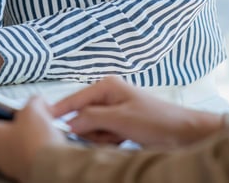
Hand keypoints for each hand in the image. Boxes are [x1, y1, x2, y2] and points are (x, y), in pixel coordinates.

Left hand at [0, 89, 66, 181]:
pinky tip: (40, 129)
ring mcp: (5, 158)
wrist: (56, 169)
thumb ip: (30, 101)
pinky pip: (18, 144)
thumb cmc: (38, 145)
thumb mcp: (33, 110)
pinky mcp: (19, 164)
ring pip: (4, 133)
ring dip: (12, 122)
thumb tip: (35, 102)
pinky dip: (25, 134)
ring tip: (32, 113)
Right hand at [52, 76, 222, 147]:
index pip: (74, 99)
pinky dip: (109, 142)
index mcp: (107, 86)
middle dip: (89, 130)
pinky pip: (103, 135)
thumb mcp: (120, 120)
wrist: (185, 133)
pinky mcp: (121, 124)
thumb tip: (67, 123)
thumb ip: (91, 119)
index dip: (59, 112)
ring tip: (118, 139)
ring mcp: (115, 110)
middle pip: (81, 116)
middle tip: (106, 136)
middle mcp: (109, 95)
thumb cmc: (157, 121)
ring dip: (101, 138)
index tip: (43, 123)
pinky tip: (122, 142)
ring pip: (92, 128)